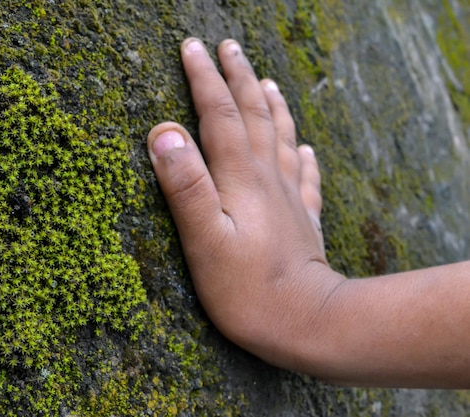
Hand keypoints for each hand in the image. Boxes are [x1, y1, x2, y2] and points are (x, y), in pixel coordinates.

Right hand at [147, 38, 344, 370]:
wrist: (308, 321)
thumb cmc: (247, 289)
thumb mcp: (203, 239)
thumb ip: (185, 185)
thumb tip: (163, 132)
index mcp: (240, 177)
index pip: (219, 115)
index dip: (204, 79)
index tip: (191, 47)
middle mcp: (267, 178)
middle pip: (253, 115)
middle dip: (238, 77)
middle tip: (229, 47)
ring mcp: (289, 197)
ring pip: (280, 137)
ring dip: (271, 104)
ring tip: (266, 81)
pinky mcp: (303, 220)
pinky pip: (304, 176)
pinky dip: (301, 155)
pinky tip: (302, 147)